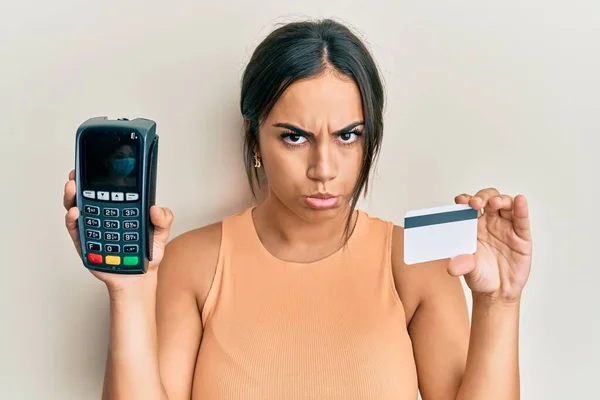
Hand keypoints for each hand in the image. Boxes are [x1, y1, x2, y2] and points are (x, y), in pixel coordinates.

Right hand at [63, 169, 173, 291]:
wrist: (138, 279)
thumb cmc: (148, 254)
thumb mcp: (161, 234)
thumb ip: (163, 220)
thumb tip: (156, 209)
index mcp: (120, 209)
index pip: (107, 188)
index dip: (99, 176)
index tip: (95, 164)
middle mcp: (103, 216)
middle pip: (86, 195)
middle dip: (78, 182)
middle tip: (76, 175)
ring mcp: (92, 229)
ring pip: (77, 209)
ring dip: (71, 197)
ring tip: (72, 188)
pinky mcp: (85, 243)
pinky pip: (75, 230)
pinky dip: (72, 220)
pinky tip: (75, 212)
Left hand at [448, 188, 532, 302]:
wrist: (497, 292)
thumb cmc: (480, 276)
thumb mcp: (468, 270)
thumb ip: (462, 265)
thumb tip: (452, 267)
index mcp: (473, 226)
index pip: (469, 206)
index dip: (466, 200)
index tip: (461, 201)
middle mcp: (490, 223)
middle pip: (488, 200)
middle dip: (482, 197)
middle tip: (476, 203)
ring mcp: (506, 228)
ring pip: (506, 205)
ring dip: (500, 199)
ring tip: (495, 202)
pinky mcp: (521, 237)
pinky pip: (521, 220)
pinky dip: (521, 209)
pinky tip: (519, 201)